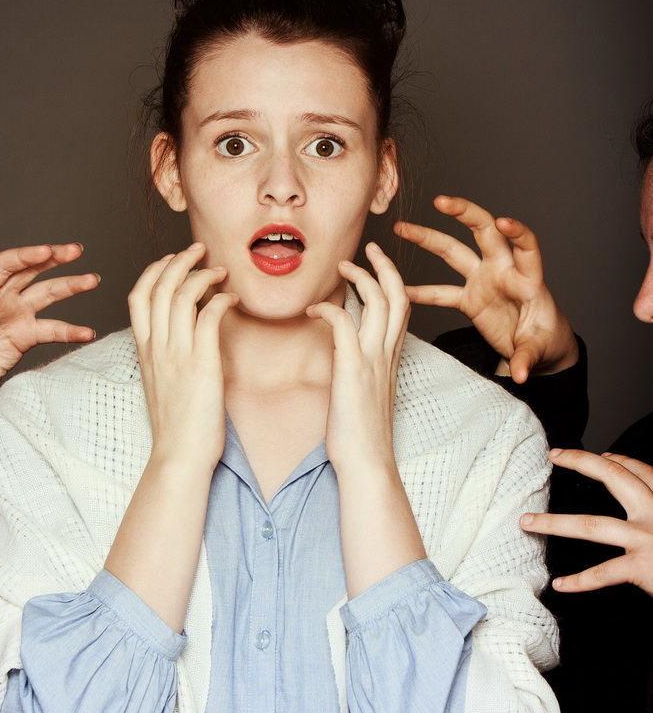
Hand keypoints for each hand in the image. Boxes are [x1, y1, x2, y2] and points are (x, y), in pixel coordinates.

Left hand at [0, 244, 98, 404]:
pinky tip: (87, 332)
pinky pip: (52, 329)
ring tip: (92, 280)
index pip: (1, 267)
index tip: (46, 251)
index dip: (24, 257)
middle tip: (75, 251)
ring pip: (46, 293)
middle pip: (29, 271)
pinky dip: (71, 330)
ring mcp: (14, 316)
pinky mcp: (25, 337)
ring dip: (70, 285)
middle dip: (53, 259)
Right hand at [128, 242, 236, 473]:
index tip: (170, 259)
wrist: (179, 455)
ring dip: (202, 275)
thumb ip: (165, 358)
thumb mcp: (161, 385)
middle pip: (159, 287)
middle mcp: (157, 347)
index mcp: (144, 351)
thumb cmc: (176, 427)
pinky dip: (221, 300)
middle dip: (178, 260)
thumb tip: (179, 340)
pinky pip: (209, 317)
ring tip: (219, 268)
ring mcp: (177, 354)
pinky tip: (232, 299)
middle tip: (198, 249)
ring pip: (182, 296)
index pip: (138, 297)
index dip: (153, 271)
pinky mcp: (201, 363)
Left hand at [307, 243, 423, 595]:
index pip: (400, 309)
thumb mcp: (363, 395)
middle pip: (398, 295)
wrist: (365, 464)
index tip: (377, 266)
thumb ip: (359, 370)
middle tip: (370, 248)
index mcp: (391, 359)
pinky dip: (329, 308)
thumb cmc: (359, 436)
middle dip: (385, 266)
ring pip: (380, 301)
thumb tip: (343, 356)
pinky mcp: (354, 369)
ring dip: (361, 277)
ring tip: (343, 264)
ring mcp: (373, 360)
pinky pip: (344, 324)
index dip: (392, 282)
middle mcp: (387, 354)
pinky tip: (312, 308)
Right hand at [394, 196, 577, 382]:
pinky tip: (397, 287)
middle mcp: (503, 271)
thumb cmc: (547, 341)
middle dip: (464, 213)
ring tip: (401, 228)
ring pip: (453, 252)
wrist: (538, 347)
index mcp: (527, 279)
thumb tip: (521, 374)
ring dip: (428, 238)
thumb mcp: (541, 349)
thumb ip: (527, 358)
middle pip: (484, 232)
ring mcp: (483, 281)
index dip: (517, 231)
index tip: (503, 221)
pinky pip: (440, 292)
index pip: (526, 246)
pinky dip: (419, 292)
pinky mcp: (469, 298)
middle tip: (442, 201)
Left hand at [521, 450, 652, 596]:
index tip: (602, 457)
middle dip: (582, 463)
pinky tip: (561, 585)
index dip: (619, 461)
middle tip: (556, 456)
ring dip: (554, 523)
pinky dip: (580, 581)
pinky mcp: (643, 568)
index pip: (642, 472)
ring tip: (527, 523)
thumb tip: (645, 500)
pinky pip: (604, 573)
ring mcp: (647, 540)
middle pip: (616, 479)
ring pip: (591, 525)